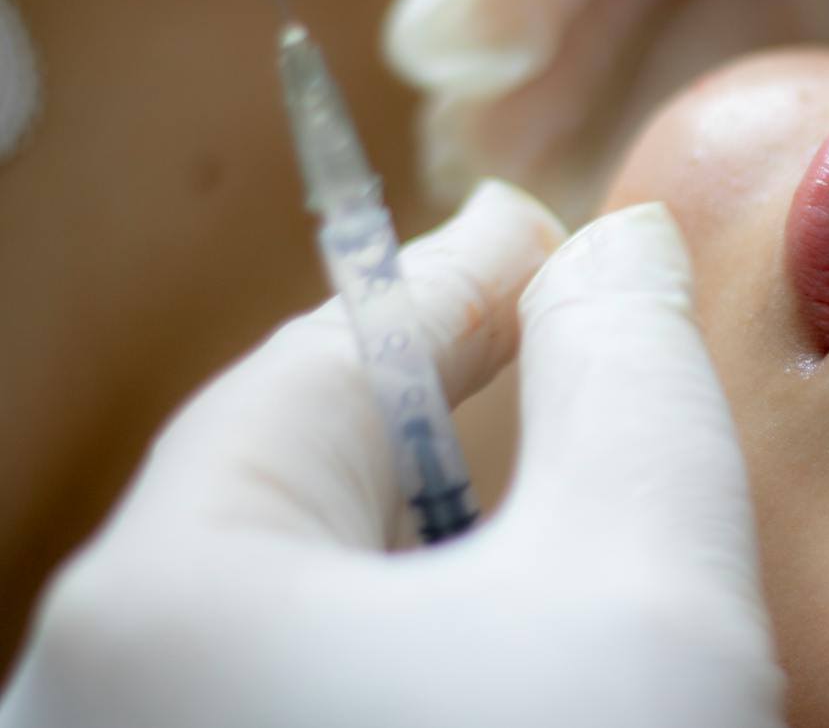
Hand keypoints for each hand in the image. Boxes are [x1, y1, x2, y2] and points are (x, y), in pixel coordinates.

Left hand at [0, 182, 784, 727]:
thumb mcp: (641, 564)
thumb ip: (628, 371)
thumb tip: (613, 251)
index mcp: (164, 601)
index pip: (320, 370)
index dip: (455, 288)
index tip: (539, 234)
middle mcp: (99, 698)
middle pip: (301, 497)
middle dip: (451, 435)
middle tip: (572, 381)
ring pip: (306, 613)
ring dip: (440, 563)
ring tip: (559, 560)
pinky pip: (304, 696)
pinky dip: (413, 662)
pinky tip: (509, 677)